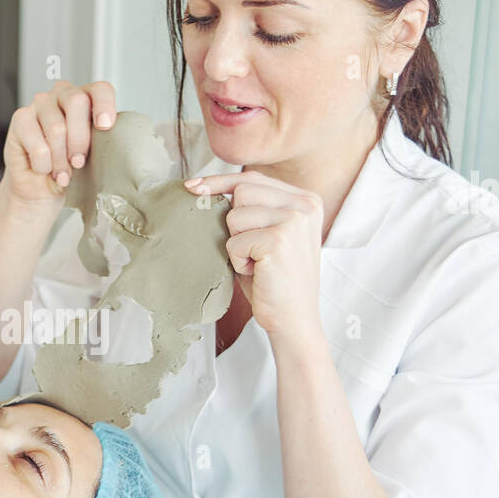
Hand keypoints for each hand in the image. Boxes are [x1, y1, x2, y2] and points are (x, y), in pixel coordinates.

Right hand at [2, 80, 116, 209]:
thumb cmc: (69, 169)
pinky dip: (44, 164)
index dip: (105, 105)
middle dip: (80, 139)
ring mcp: (39, 104)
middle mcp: (62, 94)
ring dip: (61, 159)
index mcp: (86, 98)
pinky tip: (44, 169)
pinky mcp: (20, 119)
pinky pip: (38, 145)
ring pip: (57, 128)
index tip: (105, 126)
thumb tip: (118, 141)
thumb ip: (102, 140)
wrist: (40, 190)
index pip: (100, 89)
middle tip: (78, 162)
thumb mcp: (93, 154)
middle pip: (77, 102)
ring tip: (62, 173)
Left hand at [185, 170, 324, 346]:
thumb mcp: (267, 234)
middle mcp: (305, 204)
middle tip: (253, 250)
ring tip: (257, 262)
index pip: (252, 178)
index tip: (192, 186)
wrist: (294, 319)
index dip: (220, 182)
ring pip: (234, 215)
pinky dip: (237, 260)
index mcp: (306, 199)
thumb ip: (251, 209)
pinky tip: (257, 272)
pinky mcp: (279, 240)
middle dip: (234, 223)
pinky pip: (234, 241)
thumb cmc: (273, 279)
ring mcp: (294, 220)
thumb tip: (200, 187)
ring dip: (236, 243)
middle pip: (242, 190)